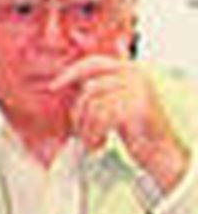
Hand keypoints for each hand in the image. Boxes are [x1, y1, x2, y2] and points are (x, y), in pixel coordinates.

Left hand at [51, 56, 189, 192]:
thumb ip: (97, 89)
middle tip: (79, 132)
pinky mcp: (138, 105)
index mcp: (129, 69)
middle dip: (78, 112)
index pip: (93, 62)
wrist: (160, 151)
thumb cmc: (133, 129)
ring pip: (93, 105)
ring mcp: (138, 89)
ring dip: (86, 129)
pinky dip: (94, 134)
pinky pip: (102, 117)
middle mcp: (135, 75)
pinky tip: (100, 144)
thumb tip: (63, 82)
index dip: (71, 72)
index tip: (53, 87)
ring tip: (92, 141)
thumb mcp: (114, 103)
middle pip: (89, 88)